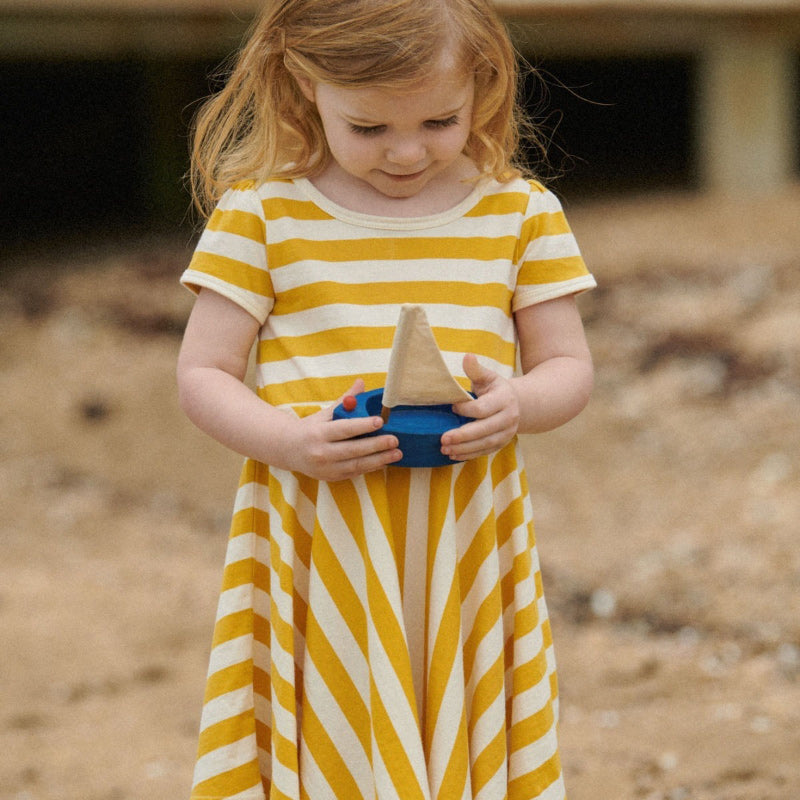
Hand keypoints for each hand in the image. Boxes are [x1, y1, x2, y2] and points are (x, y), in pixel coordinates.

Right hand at [282, 379, 402, 480]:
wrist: (288, 450)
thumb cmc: (310, 428)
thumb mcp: (324, 413)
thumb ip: (345, 400)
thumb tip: (361, 383)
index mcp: (318, 433)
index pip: (344, 429)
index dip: (362, 426)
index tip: (380, 421)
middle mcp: (321, 453)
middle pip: (353, 450)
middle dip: (376, 445)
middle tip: (395, 440)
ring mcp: (326, 468)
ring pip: (357, 464)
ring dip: (379, 459)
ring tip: (397, 453)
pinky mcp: (332, 477)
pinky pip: (355, 472)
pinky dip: (371, 467)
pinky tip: (384, 461)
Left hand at [440, 354, 520, 460]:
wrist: (517, 404)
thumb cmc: (495, 388)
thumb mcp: (488, 377)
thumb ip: (476, 369)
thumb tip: (467, 356)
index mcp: (504, 399)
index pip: (483, 408)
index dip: (466, 410)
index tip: (451, 407)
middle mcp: (508, 418)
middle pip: (484, 430)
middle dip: (462, 435)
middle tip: (442, 439)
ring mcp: (506, 433)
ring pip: (485, 443)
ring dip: (464, 448)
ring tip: (444, 449)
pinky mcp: (501, 444)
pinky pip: (485, 451)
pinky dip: (469, 455)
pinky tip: (453, 455)